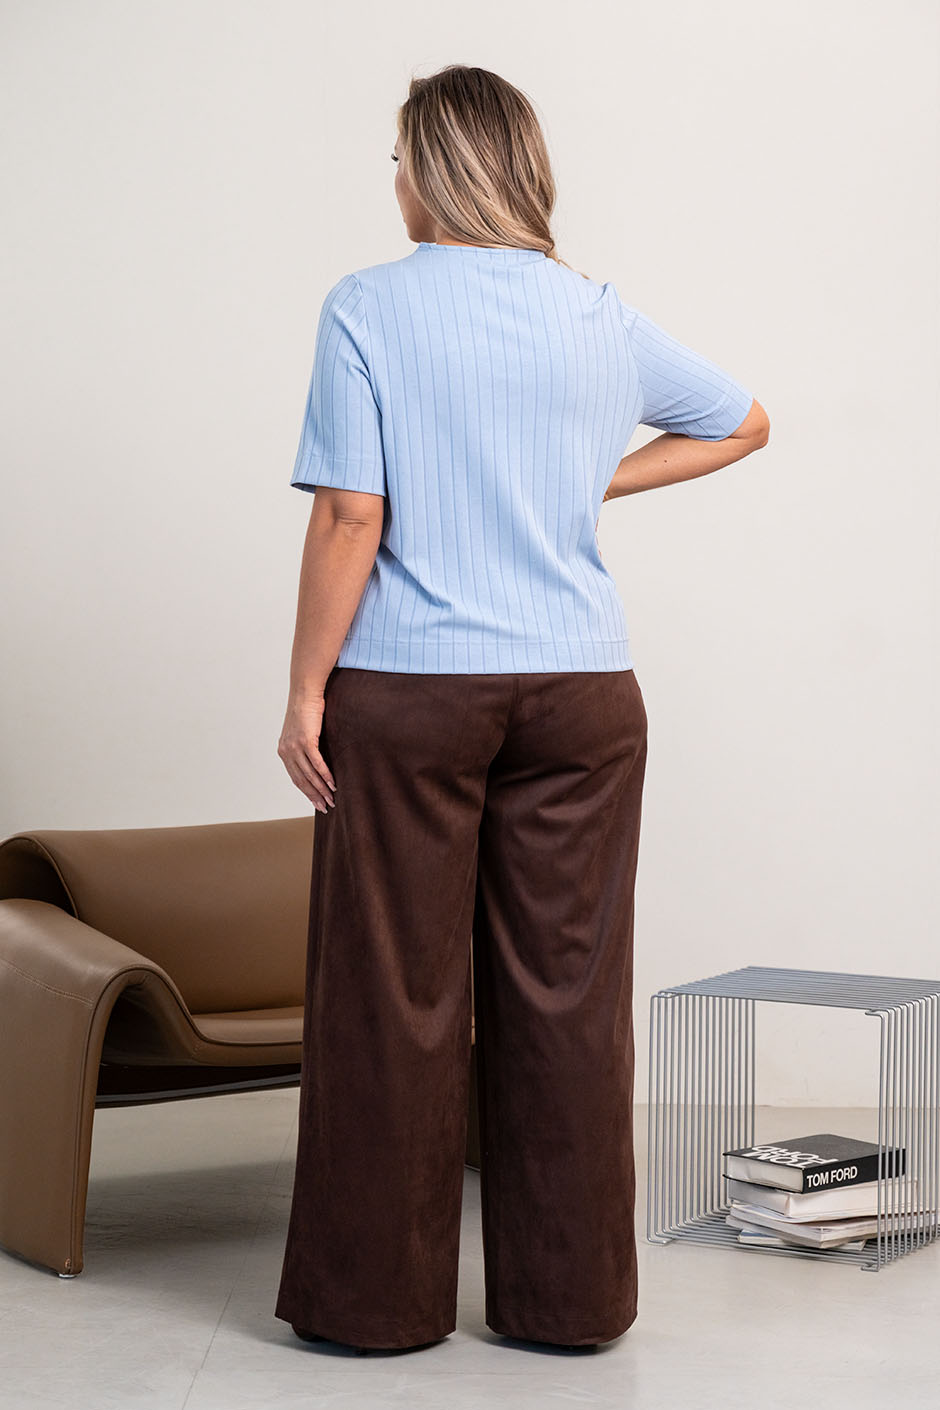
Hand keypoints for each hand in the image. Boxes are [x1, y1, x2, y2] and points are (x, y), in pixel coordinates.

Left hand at [278, 694, 336, 812]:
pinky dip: (325, 775)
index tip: (317, 802)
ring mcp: (295, 747)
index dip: (307, 792)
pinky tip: (333, 784)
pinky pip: (316, 763)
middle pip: (301, 780)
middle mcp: (286, 751)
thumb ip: (305, 747)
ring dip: (321, 789)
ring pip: (309, 774)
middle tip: (326, 807)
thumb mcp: (302, 732)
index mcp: (283, 751)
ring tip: (332, 799)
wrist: (305, 692)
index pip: (295, 778)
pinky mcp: (305, 740)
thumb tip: (316, 761)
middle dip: (314, 796)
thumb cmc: (307, 710)